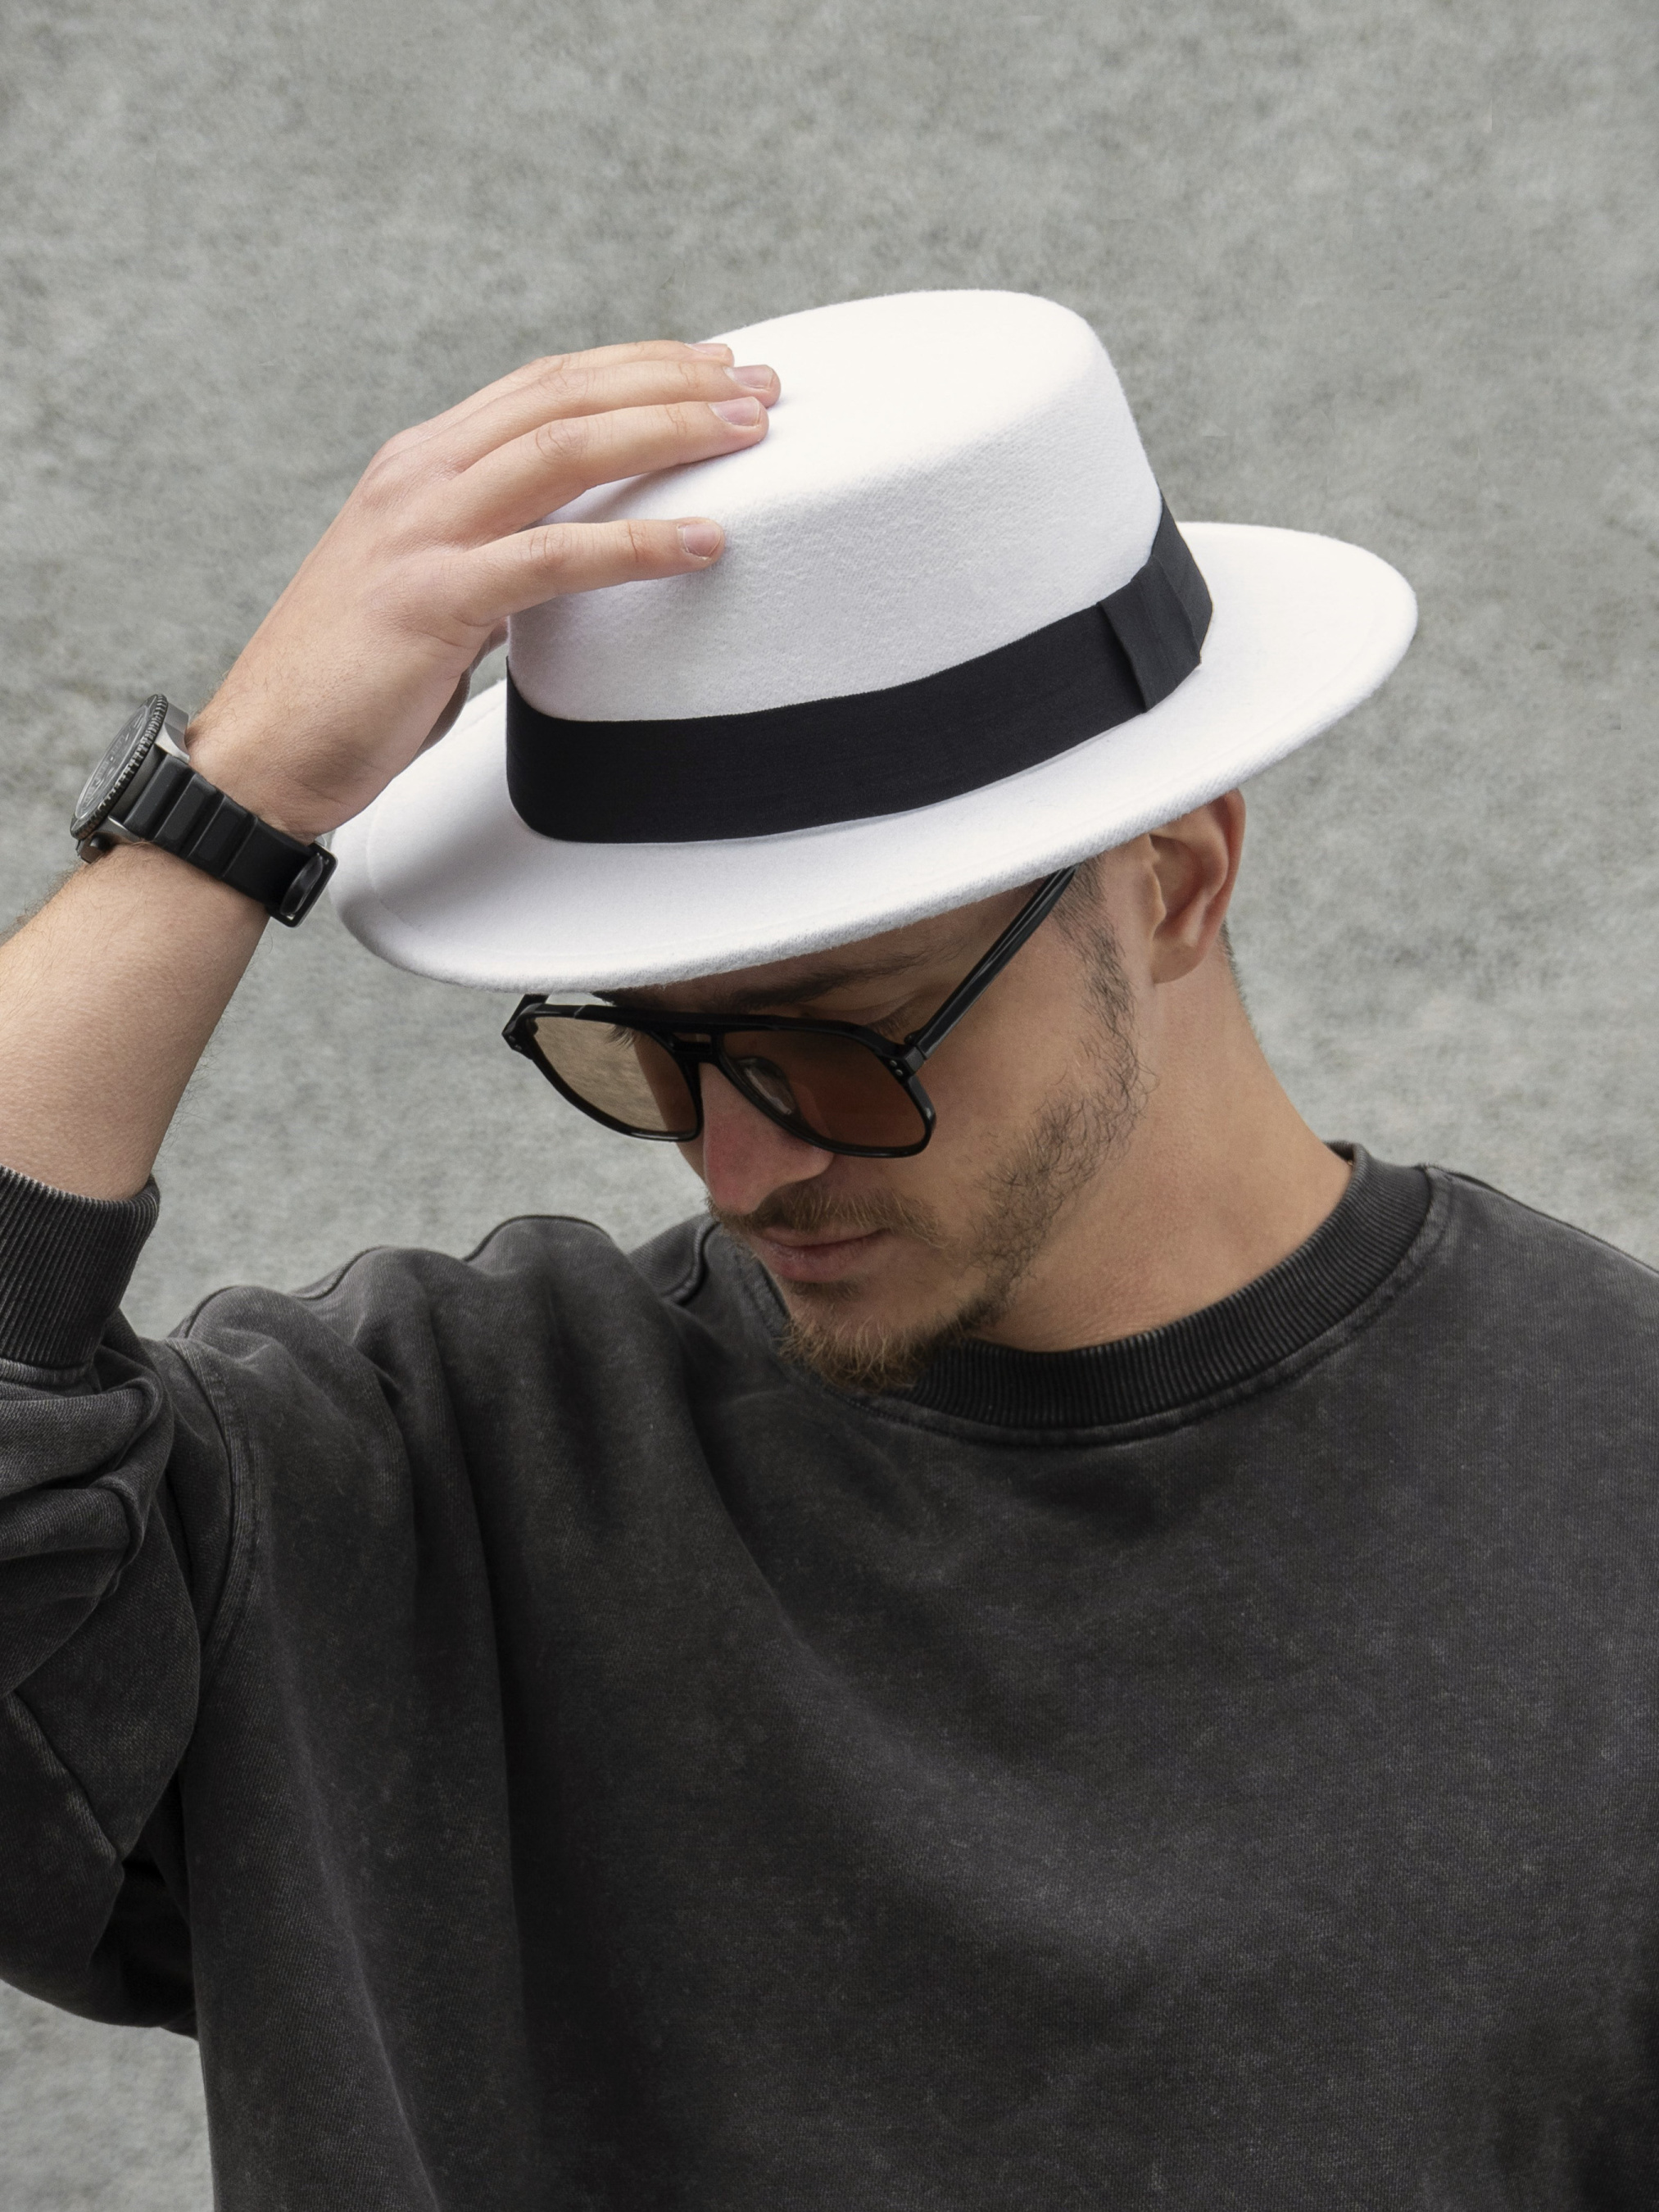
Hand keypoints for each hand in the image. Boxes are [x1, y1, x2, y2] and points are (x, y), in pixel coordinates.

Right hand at [184, 340, 777, 839]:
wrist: (265, 751)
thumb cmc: (350, 686)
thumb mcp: (432, 593)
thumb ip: (494, 558)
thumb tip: (567, 559)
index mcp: (420, 467)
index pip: (545, 387)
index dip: (636, 367)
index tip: (714, 368)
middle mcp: (420, 478)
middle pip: (566, 395)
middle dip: (672, 380)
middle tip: (761, 388)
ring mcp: (422, 532)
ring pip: (565, 449)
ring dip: (667, 432)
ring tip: (749, 435)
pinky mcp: (434, 600)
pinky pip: (554, 558)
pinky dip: (637, 544)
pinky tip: (703, 543)